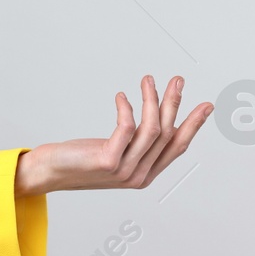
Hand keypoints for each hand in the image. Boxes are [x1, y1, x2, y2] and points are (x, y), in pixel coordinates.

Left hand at [14, 75, 210, 195]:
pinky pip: (126, 129)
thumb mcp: (114, 152)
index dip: (193, 125)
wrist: (48, 173)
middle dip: (175, 104)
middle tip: (177, 80)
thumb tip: (154, 118)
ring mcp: (124, 170)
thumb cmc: (78, 160)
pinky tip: (121, 96)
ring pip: (150, 130)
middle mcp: (139, 175)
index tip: (205, 105)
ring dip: (152, 100)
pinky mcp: (107, 161)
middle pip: (166, 134)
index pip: (177, 147)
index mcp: (145, 174)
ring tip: (148, 80)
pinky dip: (127, 108)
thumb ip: (135, 143)